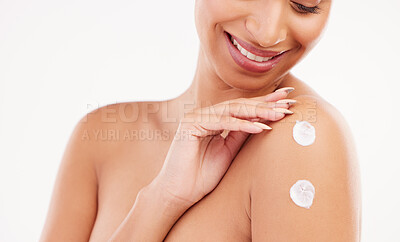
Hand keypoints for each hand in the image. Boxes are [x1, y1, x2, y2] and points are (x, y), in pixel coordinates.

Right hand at [151, 88, 295, 205]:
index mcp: (212, 120)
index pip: (241, 110)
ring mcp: (196, 117)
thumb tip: (263, 121)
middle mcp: (204, 115)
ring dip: (258, 112)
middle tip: (288, 101)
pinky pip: (222, 122)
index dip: (264, 105)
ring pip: (232, 110)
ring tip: (279, 113)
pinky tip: (261, 127)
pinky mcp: (190, 124)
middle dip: (265, 103)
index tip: (286, 103)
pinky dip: (242, 125)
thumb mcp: (228, 152)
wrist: (178, 193)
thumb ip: (240, 134)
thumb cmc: (201, 176)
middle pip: (239, 105)